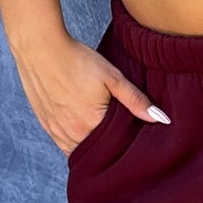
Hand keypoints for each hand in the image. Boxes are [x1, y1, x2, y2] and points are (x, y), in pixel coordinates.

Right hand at [12, 29, 169, 156]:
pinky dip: (75, 142)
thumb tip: (161, 119)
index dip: (127, 146)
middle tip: (121, 139)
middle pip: (97, 154)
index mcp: (92, 124)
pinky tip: (84, 131)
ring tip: (104, 135)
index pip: (116, 148)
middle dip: (109, 150)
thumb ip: (136, 100)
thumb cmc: (77, 60)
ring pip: (79, 151)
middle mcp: (72, 133)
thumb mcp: (112, 77)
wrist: (40, 49)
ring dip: (91, 147)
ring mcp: (56, 131)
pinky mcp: (46, 125)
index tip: (135, 140)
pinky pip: (64, 145)